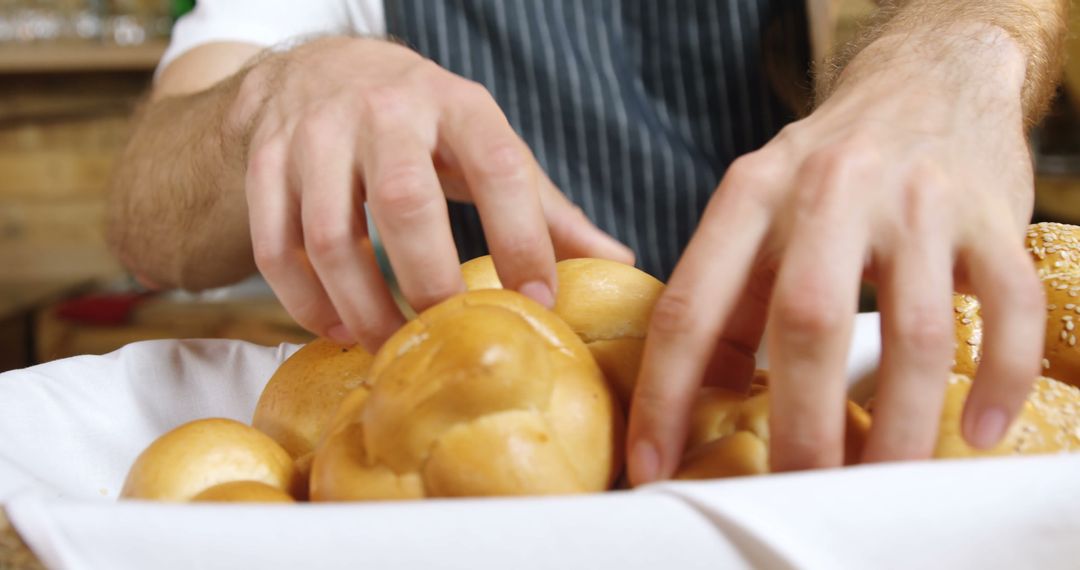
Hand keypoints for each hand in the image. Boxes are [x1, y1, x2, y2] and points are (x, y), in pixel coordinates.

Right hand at [233, 37, 632, 350]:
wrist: (320, 69)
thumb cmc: (424, 123)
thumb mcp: (486, 146)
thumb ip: (544, 207)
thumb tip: (616, 264)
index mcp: (457, 105)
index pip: (499, 168)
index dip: (521, 238)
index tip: (536, 303)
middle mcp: (385, 110)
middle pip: (403, 203)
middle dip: (429, 280)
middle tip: (446, 334)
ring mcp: (316, 134)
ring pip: (329, 235)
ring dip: (360, 306)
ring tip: (387, 345)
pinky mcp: (266, 162)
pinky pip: (276, 246)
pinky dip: (303, 301)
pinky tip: (334, 329)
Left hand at [628, 25, 1044, 482]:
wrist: (928, 78)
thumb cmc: (828, 164)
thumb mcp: (757, 206)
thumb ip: (729, 291)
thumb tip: (702, 395)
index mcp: (751, 193)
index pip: (693, 305)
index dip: (667, 393)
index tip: (654, 465)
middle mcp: (829, 190)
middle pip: (807, 322)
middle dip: (800, 425)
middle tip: (795, 489)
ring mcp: (916, 202)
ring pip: (914, 329)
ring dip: (899, 423)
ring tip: (882, 481)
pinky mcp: (992, 217)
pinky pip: (1008, 308)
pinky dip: (998, 378)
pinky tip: (977, 433)